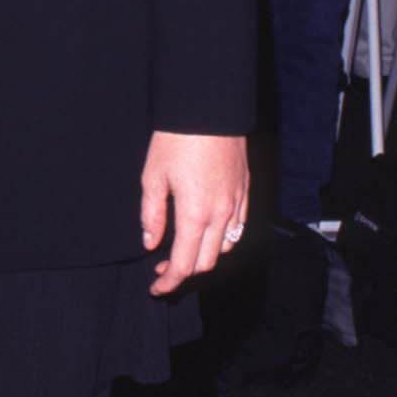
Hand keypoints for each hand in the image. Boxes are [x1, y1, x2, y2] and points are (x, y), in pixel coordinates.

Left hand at [140, 131, 249, 295]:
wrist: (209, 108)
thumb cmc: (176, 140)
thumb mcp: (153, 177)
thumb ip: (152, 216)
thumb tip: (150, 243)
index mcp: (195, 215)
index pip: (184, 264)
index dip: (169, 282)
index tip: (156, 288)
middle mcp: (221, 215)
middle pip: (206, 262)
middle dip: (185, 272)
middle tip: (163, 269)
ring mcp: (237, 203)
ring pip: (224, 247)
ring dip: (204, 257)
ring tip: (183, 250)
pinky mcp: (245, 191)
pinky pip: (238, 228)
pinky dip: (221, 240)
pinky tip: (205, 232)